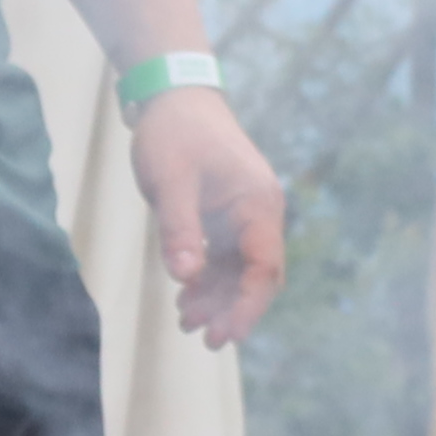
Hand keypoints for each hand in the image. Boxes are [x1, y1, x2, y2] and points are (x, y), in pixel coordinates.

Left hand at [126, 86, 285, 349]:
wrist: (174, 95)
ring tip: (186, 322)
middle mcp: (259, 213)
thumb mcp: (171, 180)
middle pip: (257, 275)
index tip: (226, 334)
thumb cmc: (175, 132)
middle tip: (205, 340)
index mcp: (257, 204)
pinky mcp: (226, 215)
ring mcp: (244, 215)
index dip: (248, 306)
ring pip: (239, 270)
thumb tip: (185, 276)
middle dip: (234, 310)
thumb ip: (179, 228)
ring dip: (217, 298)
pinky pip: (225, 257)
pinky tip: (185, 298)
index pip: (264, 268)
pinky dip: (207, 279)